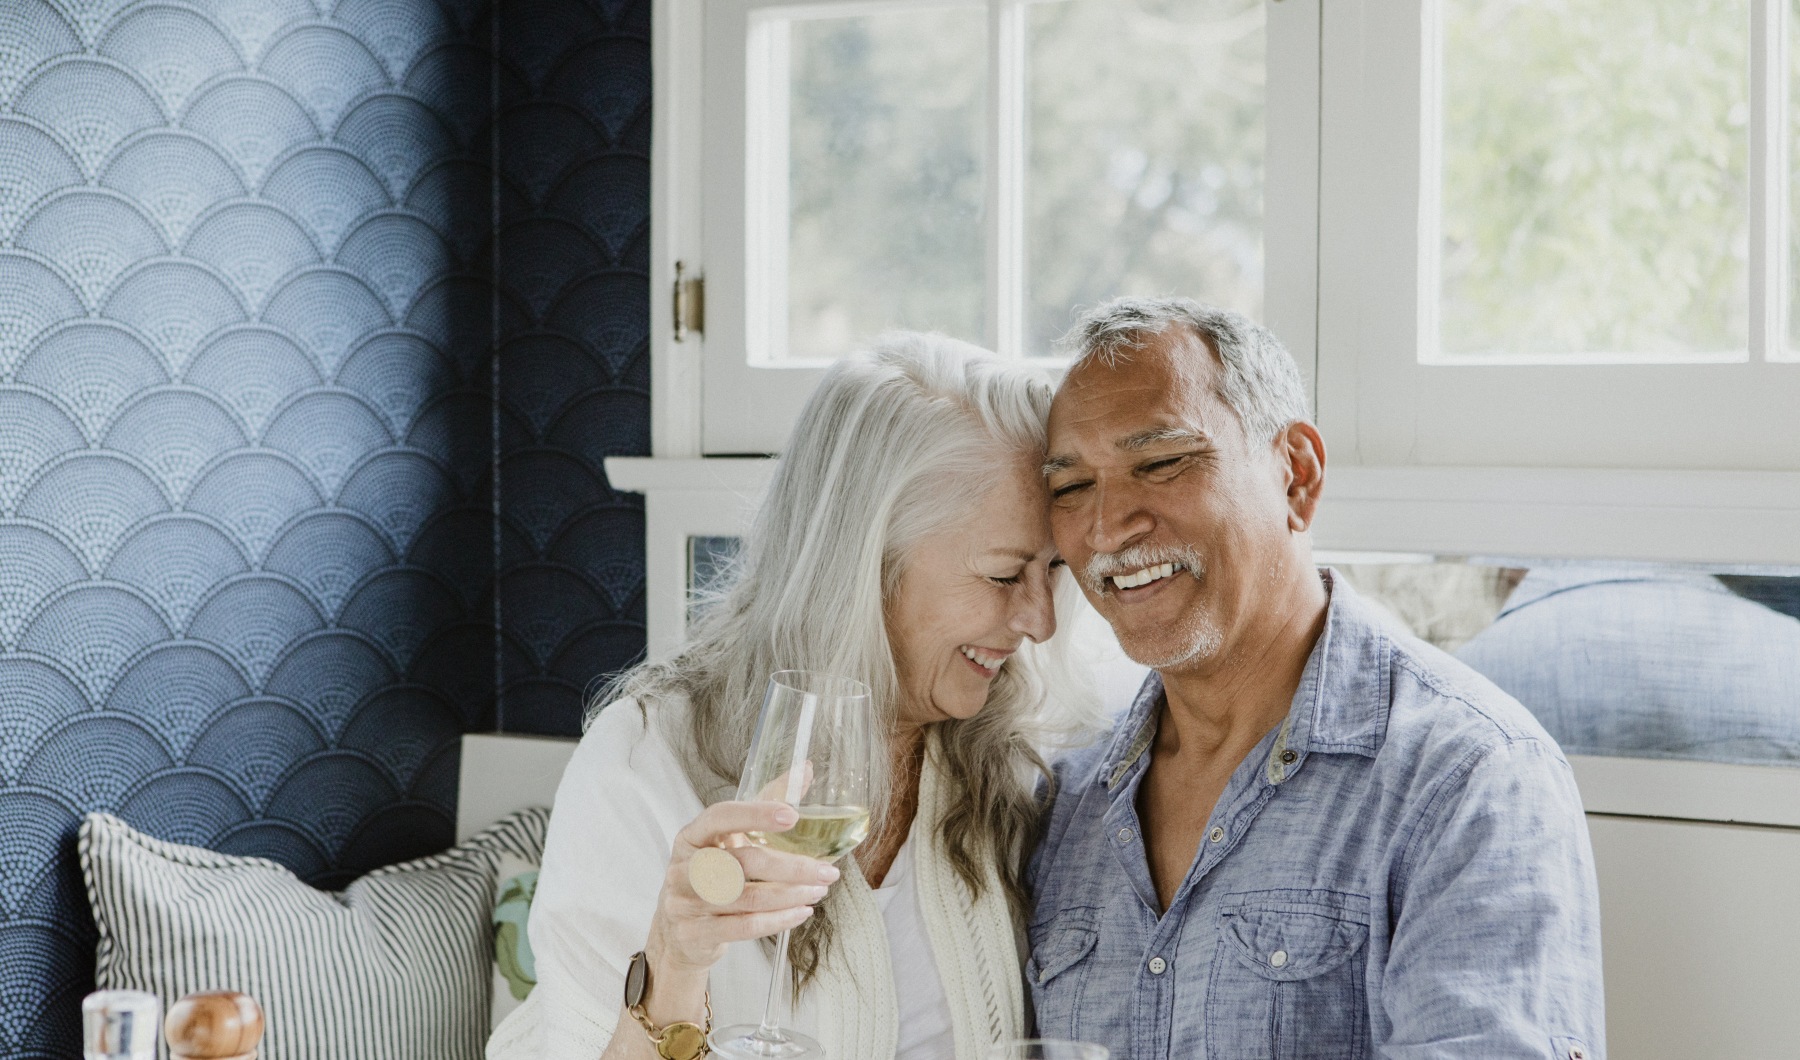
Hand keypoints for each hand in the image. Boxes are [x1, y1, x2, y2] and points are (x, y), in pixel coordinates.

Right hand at [645, 801, 840, 977]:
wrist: (677, 931)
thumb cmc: (709, 875)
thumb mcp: (728, 838)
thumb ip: (764, 802)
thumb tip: (805, 769)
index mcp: (692, 836)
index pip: (721, 817)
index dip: (755, 814)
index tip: (792, 816)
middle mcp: (685, 868)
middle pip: (742, 862)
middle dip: (791, 867)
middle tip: (826, 870)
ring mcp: (686, 903)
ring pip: (747, 898)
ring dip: (791, 895)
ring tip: (819, 890)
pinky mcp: (696, 933)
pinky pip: (745, 926)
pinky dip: (779, 920)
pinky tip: (801, 912)